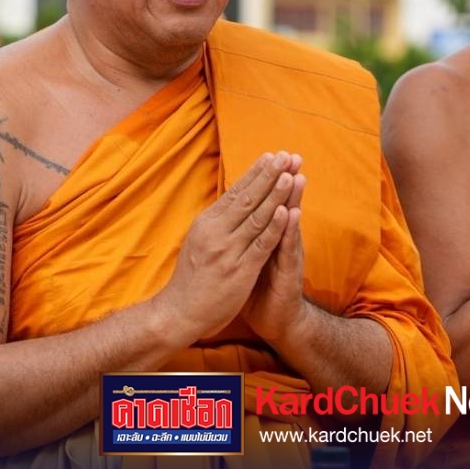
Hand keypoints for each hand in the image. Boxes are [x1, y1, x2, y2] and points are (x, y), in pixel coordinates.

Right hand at [154, 151, 296, 339]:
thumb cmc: (192, 278)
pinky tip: (287, 211)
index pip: (235, 192)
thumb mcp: (198, 241)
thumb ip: (216, 221)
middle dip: (269, 175)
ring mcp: (228, 250)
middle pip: (247, 198)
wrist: (179, 312)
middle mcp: (216, 232)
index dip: (256, 173)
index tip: (272, 156)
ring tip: (290, 174)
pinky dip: (274, 226)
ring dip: (275, 194)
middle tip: (287, 155)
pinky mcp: (239, 270)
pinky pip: (261, 244)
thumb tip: (232, 199)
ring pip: (256, 216)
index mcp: (206, 222)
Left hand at [243, 167, 309, 344]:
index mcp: (266, 238)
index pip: (267, 204)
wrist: (277, 322)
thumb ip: (247, 238)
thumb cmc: (260, 291)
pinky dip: (288, 230)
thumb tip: (232, 217)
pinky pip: (287, 249)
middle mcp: (280, 243)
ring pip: (289, 223)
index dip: (268, 181)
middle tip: (290, 156)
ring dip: (292, 198)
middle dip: (283, 181)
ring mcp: (287, 257)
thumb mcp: (249, 260)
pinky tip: (292, 213)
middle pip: (281, 206)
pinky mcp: (289, 274)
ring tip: (295, 175)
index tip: (269, 156)